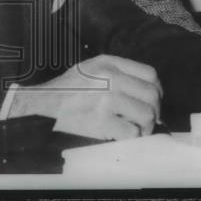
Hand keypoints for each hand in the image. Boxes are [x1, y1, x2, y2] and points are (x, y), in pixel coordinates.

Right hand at [8, 54, 162, 139]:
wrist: (43, 105)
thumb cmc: (67, 90)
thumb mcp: (90, 68)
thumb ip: (117, 72)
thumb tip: (148, 92)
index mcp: (108, 63)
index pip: (150, 74)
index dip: (157, 91)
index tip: (152, 102)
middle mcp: (110, 77)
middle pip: (152, 95)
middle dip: (154, 111)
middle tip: (146, 121)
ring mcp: (106, 99)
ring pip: (146, 115)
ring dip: (144, 127)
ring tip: (135, 130)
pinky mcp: (101, 120)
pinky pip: (131, 133)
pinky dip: (130, 138)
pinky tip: (121, 135)